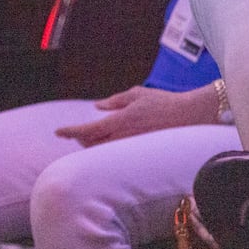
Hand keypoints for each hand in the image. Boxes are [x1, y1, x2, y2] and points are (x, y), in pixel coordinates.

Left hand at [54, 85, 214, 147]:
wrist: (190, 116)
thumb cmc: (164, 102)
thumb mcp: (137, 94)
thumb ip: (115, 101)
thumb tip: (98, 107)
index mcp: (121, 120)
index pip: (89, 129)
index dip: (71, 132)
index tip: (58, 132)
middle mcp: (125, 136)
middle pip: (93, 144)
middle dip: (82, 140)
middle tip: (76, 135)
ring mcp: (132, 147)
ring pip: (104, 152)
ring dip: (94, 146)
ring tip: (90, 140)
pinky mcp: (140, 152)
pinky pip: (118, 154)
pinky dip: (108, 149)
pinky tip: (109, 145)